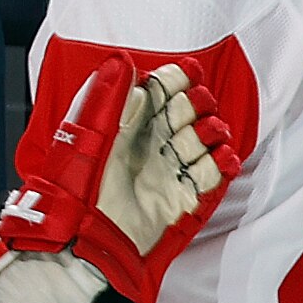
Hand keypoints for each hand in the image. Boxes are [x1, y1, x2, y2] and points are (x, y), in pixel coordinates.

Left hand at [0, 57, 236, 302]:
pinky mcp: (183, 196)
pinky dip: (224, 162)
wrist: (87, 241)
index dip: (177, 79)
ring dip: (212, 131)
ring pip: (204, 137)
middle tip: (190, 112)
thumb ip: (106, 97)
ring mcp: (170, 168)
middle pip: (189, 109)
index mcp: (129, 122)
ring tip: (206, 136)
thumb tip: (123, 61)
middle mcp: (152, 142)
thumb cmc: (78, 190)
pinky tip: (222, 158)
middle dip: (196, 104)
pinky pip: (213, 173)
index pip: (163, 89)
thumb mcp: (88, 137)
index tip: (185, 76)